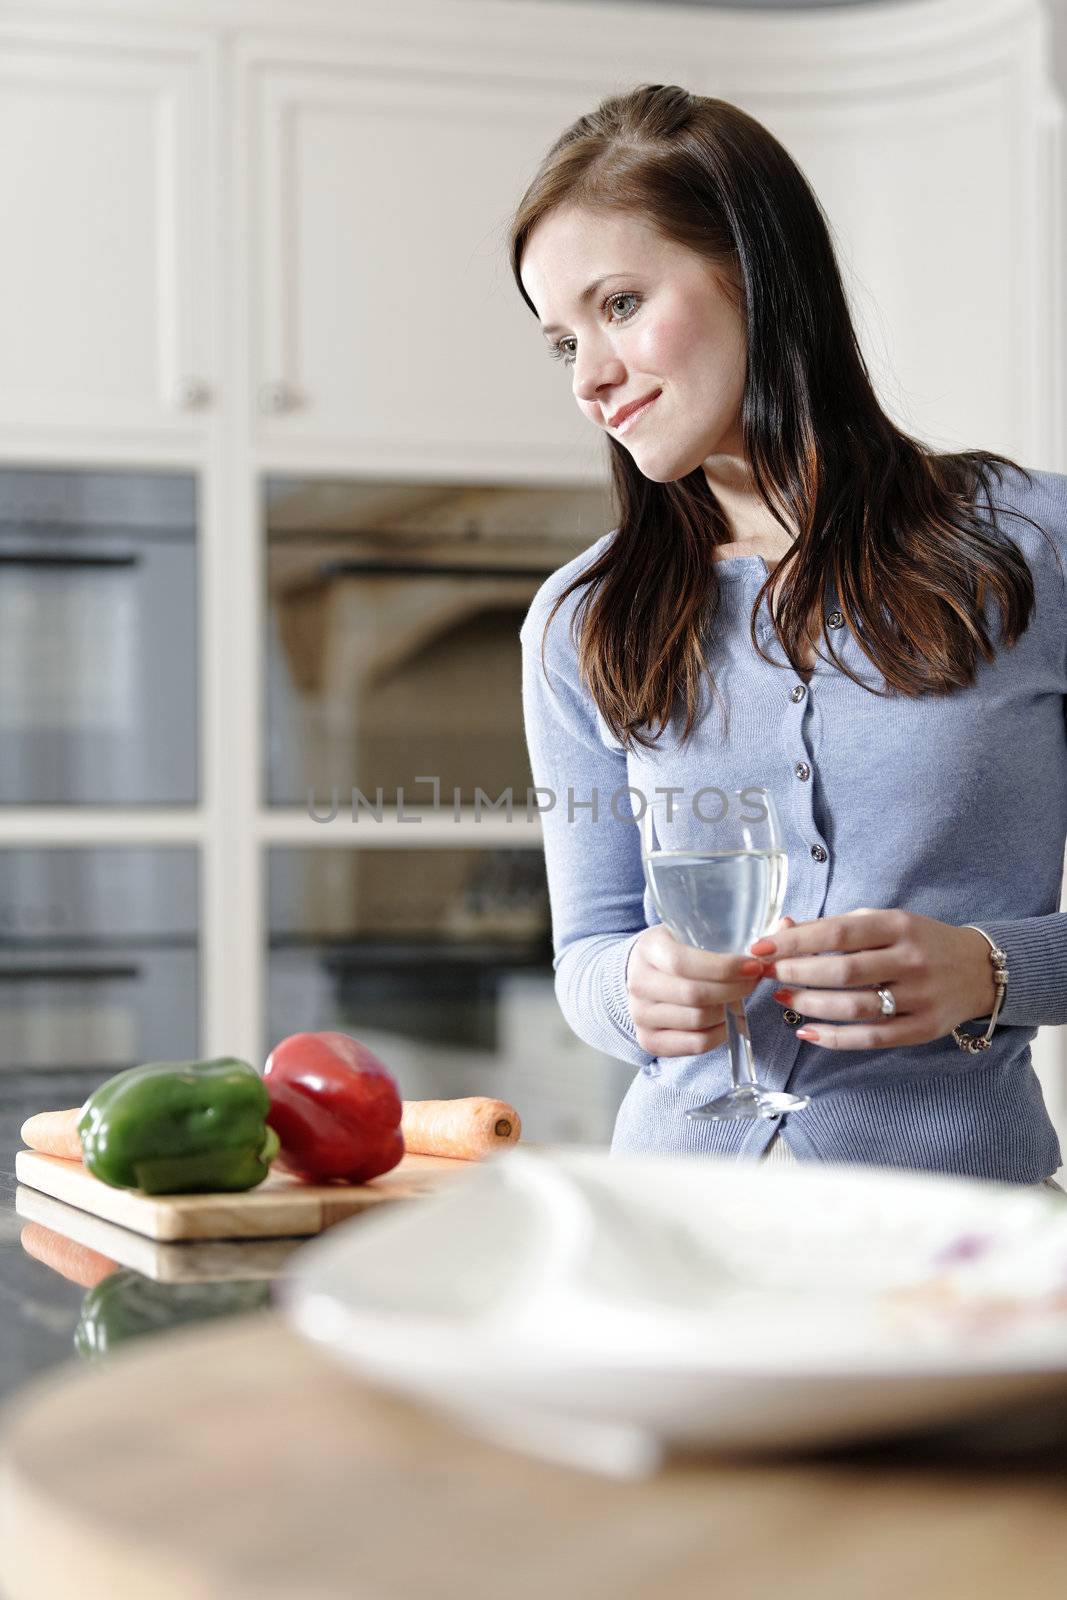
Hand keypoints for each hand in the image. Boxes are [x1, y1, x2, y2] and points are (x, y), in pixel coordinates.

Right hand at [628, 916, 795, 1057]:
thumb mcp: (697, 932)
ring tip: (734, 998)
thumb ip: (741, 930)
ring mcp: (640, 1014)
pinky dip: (718, 1033)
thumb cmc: (679, 950)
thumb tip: (788, 922)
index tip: (754, 965)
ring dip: (726, 1011)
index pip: (684, 963)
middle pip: (694, 995)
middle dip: (734, 990)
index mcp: (649, 948)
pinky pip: (695, 1044)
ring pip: (697, 1020)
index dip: (725, 968)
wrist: (644, 974)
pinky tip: (722, 1018)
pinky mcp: (649, 1040)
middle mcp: (638, 982)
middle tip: (753, 982)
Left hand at [749, 909, 996, 1049]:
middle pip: (843, 971)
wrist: (980, 969)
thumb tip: (782, 929)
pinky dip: (835, 1038)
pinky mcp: (924, 1029)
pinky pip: (872, 1037)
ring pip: (854, 1007)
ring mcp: (921, 997)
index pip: (837, 933)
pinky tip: (807, 1031)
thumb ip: (836, 927)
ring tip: (783, 997)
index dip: (794, 941)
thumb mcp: (884, 922)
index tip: (761, 947)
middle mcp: (911, 959)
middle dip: (796, 973)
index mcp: (899, 925)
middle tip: (767, 975)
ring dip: (810, 1004)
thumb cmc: (919, 941)